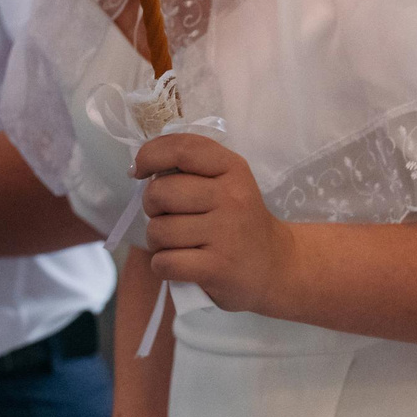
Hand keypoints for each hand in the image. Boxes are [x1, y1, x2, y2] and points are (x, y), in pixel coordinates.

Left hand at [136, 131, 296, 316]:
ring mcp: (226, 233)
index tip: (139, 171)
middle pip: (160, 192)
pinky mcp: (217, 267)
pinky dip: (162, 266)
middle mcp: (231, 197)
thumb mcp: (227, 183)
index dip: (150, 155)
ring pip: (158, 230)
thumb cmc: (239, 222)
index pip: (181, 149)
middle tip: (167, 217)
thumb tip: (140, 169)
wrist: (277, 267)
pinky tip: (180, 264)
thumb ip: (191, 170)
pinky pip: (164, 262)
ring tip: (176, 244)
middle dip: (152, 207)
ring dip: (156, 241)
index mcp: (232, 169)